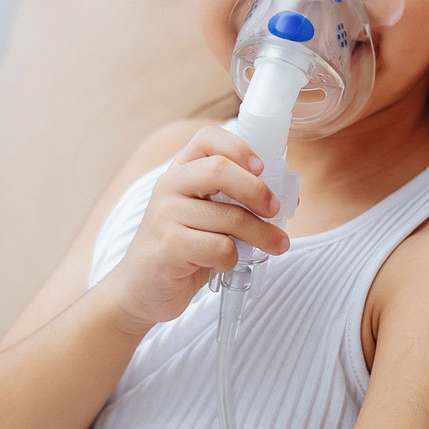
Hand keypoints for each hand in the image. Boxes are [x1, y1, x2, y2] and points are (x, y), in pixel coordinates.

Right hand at [102, 125, 289, 334]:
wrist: (142, 290)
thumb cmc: (182, 249)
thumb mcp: (204, 215)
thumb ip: (233, 200)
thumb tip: (286, 196)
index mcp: (179, 171)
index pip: (207, 138)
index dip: (239, 148)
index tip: (262, 168)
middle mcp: (168, 186)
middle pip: (220, 170)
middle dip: (257, 190)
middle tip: (276, 209)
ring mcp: (165, 215)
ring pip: (230, 217)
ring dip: (261, 235)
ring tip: (276, 246)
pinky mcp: (169, 247)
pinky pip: (220, 247)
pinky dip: (233, 258)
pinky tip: (223, 264)